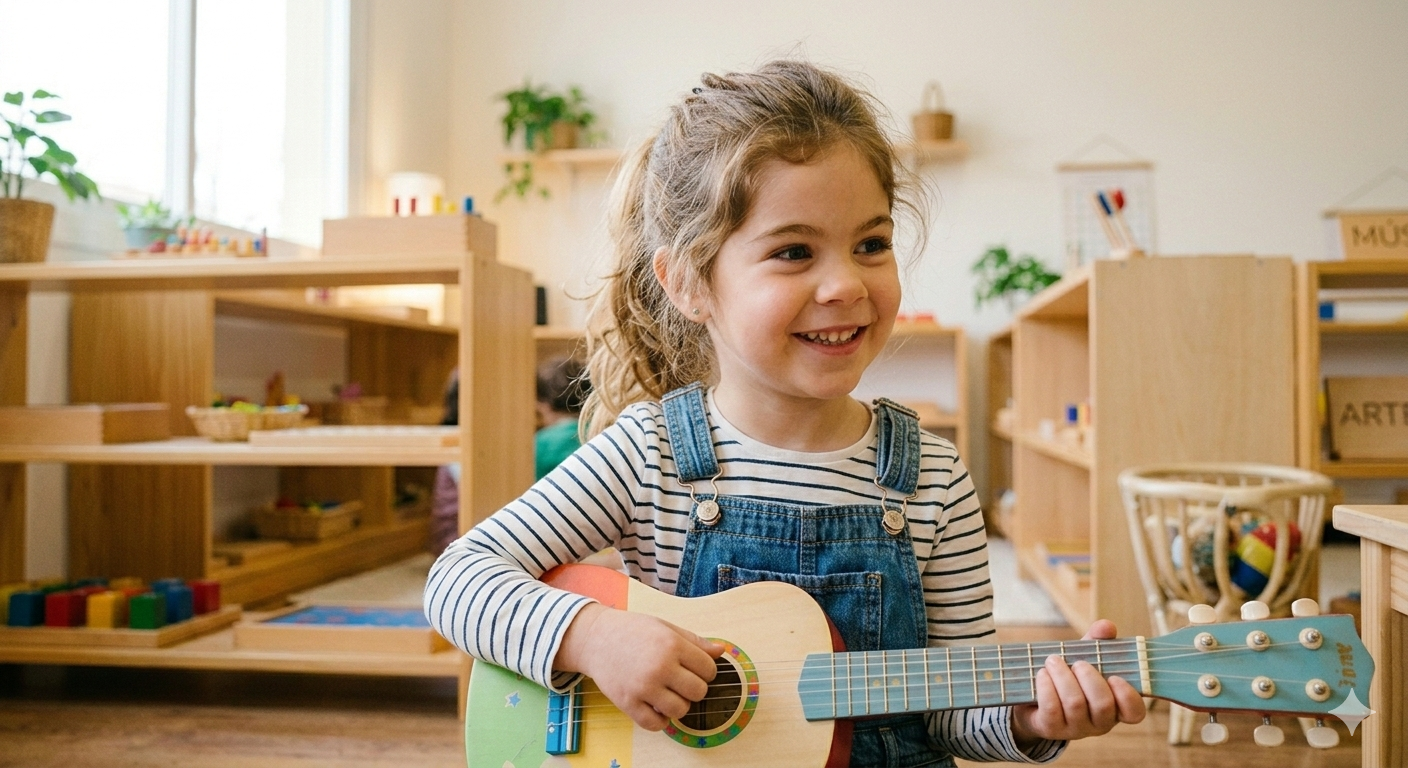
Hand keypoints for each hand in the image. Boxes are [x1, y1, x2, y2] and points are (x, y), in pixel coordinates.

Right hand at [555, 603, 724, 730]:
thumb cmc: (632, 630)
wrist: (595, 638)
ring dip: (679, 705)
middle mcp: (660, 667)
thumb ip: (695, 641)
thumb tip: (721, 652)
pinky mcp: (628, 703)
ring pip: (680, 710)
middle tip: (681, 682)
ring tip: (668, 693)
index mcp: (672, 645)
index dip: (705, 671)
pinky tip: (656, 707)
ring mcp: (643, 687)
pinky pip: (656, 724)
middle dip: (694, 689)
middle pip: (698, 692)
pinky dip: (660, 720)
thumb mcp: (666, 628)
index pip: (709, 670)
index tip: (694, 669)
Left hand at [1011, 619, 1146, 748]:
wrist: (1034, 698)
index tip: (1115, 677)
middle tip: (1078, 663)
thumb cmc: (1069, 677)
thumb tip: (1106, 626)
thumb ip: (1098, 642)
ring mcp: (1075, 728)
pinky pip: (1051, 709)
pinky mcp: (1051, 729)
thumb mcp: (1085, 657)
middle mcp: (1099, 723)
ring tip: (1053, 661)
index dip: (1128, 696)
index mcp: (1115, 706)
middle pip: (1103, 705)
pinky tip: (1042, 674)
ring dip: (1063, 677)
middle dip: (1089, 679)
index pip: (1135, 712)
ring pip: (1075, 704)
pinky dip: (1046, 687)